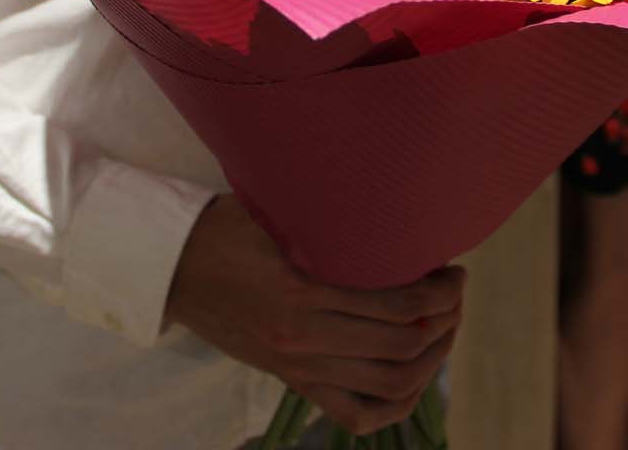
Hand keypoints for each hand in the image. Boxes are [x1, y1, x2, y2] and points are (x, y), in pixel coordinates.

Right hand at [167, 195, 464, 434]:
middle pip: (403, 346)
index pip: (396, 305)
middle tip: (454, 293)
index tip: (454, 270)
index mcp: (302, 292)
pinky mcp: (291, 382)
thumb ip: (331, 222)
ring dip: (430, 360)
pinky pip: (355, 415)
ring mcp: (299, 367)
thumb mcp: (279, 214)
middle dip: (444, 321)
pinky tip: (415, 378)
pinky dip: (394, 405)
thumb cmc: (228, 226)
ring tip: (442, 329)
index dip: (439, 292)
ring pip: (390, 386)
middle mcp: (304, 339)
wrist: (172, 266)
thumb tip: (395, 212)